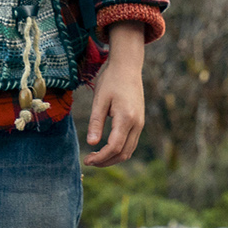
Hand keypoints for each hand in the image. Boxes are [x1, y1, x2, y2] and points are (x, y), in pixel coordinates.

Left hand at [85, 22, 146, 166]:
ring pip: (129, 150)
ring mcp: (140, 123)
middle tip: (89, 161)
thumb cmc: (111, 80)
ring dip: (113, 158)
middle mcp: (137, 123)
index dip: (100, 158)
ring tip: (96, 157)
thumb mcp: (99, 100)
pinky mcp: (139, 121)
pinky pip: (131, 142)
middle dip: (106, 161)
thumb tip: (91, 143)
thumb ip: (96, 122)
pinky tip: (106, 147)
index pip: (114, 147)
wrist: (128, 66)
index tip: (87, 160)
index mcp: (126, 118)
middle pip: (124, 153)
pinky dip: (119, 150)